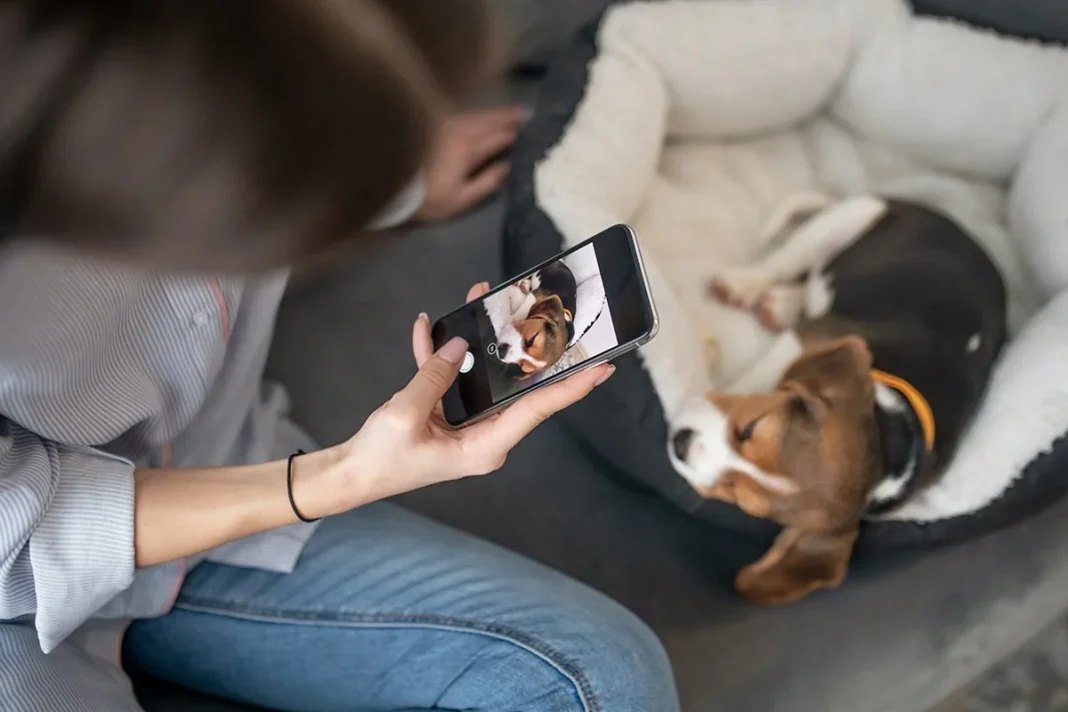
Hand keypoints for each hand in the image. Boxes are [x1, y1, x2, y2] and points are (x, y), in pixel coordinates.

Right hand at [297, 284, 613, 516]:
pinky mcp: (447, 415)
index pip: (538, 410)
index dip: (572, 388)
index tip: (603, 368)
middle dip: (527, 347)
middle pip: (519, 387)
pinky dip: (439, 355)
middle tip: (551, 316)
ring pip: (485, 375)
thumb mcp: (406, 413)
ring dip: (478, 340)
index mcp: (485, 448)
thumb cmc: (379, 458)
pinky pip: (453, 380)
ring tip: (483, 299)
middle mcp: (485, 438)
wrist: (348, 475)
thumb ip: (435, 375)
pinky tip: (428, 328)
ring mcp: (467, 426)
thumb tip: (459, 344)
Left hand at [414, 107, 525, 222]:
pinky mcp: (437, 124)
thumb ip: (487, 182)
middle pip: (492, 119)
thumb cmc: (428, 197)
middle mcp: (462, 130)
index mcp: (471, 149)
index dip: (519, 133)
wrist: (390, 183)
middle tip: (529, 113)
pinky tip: (485, 117)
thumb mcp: (461, 199)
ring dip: (497, 113)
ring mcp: (448, 124)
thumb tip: (508, 166)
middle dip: (511, 116)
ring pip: (479, 114)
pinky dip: (481, 115)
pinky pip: (467, 115)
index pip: (502, 136)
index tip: (536, 129)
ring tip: (512, 112)